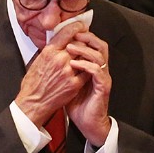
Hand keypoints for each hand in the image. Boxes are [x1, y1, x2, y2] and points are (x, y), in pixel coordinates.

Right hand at [16, 21, 89, 125]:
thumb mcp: (37, 61)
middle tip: (85, 42)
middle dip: (84, 42)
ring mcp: (68, 71)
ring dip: (86, 56)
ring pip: (85, 56)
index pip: (67, 32)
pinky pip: (87, 71)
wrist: (33, 103)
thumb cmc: (33, 84)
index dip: (77, 27)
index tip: (81, 26)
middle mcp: (59, 59)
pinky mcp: (74, 84)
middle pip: (79, 43)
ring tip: (85, 57)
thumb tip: (58, 42)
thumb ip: (49, 51)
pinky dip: (87, 69)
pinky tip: (85, 70)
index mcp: (49, 52)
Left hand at [63, 30, 112, 145]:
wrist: (87, 122)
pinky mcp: (103, 86)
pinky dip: (85, 64)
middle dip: (86, 37)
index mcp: (92, 66)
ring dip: (84, 49)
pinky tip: (74, 64)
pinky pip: (97, 71)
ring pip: (99, 55)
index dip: (82, 35)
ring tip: (70, 48)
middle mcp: (100, 69)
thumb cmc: (77, 103)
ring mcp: (103, 77)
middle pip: (100, 45)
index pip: (91, 44)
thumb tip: (50, 53)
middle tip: (73, 34)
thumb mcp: (67, 81)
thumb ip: (64, 67)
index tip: (68, 30)